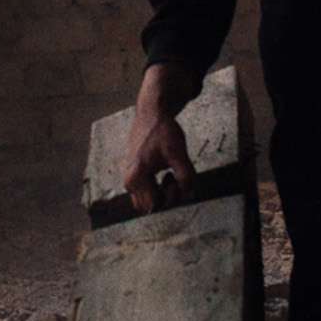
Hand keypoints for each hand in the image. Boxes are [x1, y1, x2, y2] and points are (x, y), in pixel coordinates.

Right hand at [122, 63, 198, 212]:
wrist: (151, 114)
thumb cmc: (162, 131)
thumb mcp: (178, 153)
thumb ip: (186, 176)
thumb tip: (190, 195)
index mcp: (136, 178)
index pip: (155, 205)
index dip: (172, 199)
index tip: (179, 183)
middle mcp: (129, 182)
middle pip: (150, 206)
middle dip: (168, 198)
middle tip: (175, 178)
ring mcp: (131, 180)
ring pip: (148, 201)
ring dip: (163, 195)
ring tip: (171, 176)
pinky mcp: (135, 176)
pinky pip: (147, 193)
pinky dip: (159, 189)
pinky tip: (167, 174)